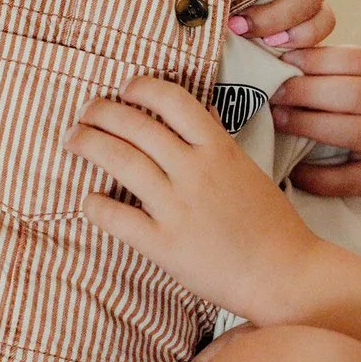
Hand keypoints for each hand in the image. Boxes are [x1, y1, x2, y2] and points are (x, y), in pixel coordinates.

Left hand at [65, 77, 324, 324]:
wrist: (285, 274)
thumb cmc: (272, 225)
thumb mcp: (249, 170)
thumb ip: (216, 143)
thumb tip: (192, 114)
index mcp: (219, 149)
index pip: (173, 100)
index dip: (142, 86)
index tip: (126, 87)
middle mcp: (195, 171)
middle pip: (136, 124)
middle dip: (102, 111)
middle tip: (86, 112)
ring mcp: (177, 207)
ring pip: (120, 160)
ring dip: (89, 144)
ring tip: (74, 139)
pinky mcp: (163, 244)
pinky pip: (116, 217)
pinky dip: (94, 204)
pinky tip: (87, 198)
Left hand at [270, 46, 360, 207]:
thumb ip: (341, 73)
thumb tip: (280, 56)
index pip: (356, 59)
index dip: (317, 57)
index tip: (282, 59)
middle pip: (354, 92)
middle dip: (308, 90)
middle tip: (273, 92)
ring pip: (356, 131)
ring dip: (313, 125)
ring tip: (280, 121)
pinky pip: (350, 179)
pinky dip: (319, 177)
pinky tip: (295, 171)